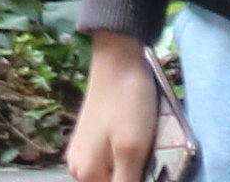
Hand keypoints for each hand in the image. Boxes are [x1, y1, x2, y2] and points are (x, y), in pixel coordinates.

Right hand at [64, 35, 158, 181]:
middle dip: (136, 175)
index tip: (151, 168)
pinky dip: (126, 157)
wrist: (118, 60)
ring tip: (147, 149)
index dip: (140, 181)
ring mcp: (83, 153)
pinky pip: (111, 161)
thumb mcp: (132, 150)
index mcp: (86, 174)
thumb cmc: (127, 104)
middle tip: (150, 156)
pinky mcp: (91, 139)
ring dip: (133, 169)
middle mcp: (78, 168)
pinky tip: (138, 140)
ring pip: (114, 175)